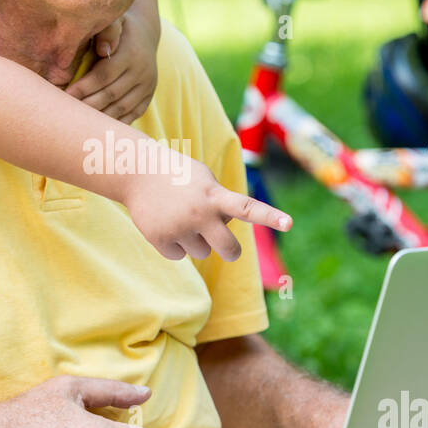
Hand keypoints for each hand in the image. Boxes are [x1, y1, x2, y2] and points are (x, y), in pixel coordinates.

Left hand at [66, 11, 158, 123]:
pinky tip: (95, 126)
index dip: (84, 87)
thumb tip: (103, 49)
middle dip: (87, 105)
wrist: (145, 33)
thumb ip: (107, 30)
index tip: (65, 95)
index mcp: (131, 53)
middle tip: (67, 113)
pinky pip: (130, 115)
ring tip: (77, 122)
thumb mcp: (114, 21)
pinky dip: (113, 122)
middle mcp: (143, 72)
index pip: (104, 75)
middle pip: (111, 94)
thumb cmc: (118, 28)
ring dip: (98, 117)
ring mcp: (147, 86)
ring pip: (120, 108)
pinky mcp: (148, 97)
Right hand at [123, 153, 291, 260]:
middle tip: (226, 246)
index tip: (289, 224)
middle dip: (230, 250)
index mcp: (215, 196)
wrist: (138, 172)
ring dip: (195, 240)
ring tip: (180, 217)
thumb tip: (225, 238)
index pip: (248, 208)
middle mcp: (200, 213)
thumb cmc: (179, 175)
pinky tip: (165, 225)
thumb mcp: (205, 181)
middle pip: (229, 249)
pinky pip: (179, 255)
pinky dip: (174, 245)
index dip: (270, 217)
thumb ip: (222, 204)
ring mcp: (180, 228)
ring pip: (202, 252)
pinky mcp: (161, 239)